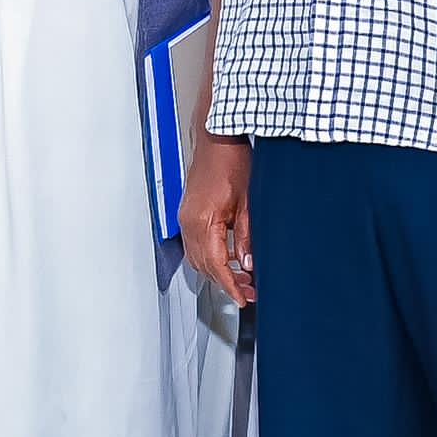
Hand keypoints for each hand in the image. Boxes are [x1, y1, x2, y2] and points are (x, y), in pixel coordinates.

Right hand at [180, 134, 254, 308]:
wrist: (218, 137)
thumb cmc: (232, 160)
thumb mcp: (249, 202)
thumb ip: (246, 237)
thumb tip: (248, 263)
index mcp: (203, 221)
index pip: (216, 265)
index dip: (230, 286)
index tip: (243, 299)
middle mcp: (189, 222)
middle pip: (204, 266)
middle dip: (226, 282)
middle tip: (249, 291)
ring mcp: (186, 217)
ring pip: (199, 257)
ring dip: (219, 270)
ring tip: (243, 277)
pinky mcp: (189, 212)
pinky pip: (197, 243)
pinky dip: (213, 255)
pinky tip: (231, 255)